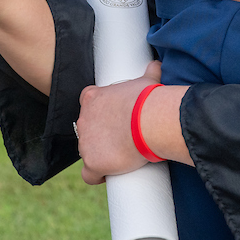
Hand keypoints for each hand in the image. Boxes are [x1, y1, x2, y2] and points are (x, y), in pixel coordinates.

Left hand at [77, 62, 163, 184]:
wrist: (149, 121)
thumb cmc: (148, 100)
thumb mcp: (146, 81)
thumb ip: (149, 72)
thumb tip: (156, 64)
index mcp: (92, 98)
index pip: (88, 104)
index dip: (100, 113)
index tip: (114, 119)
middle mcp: (83, 120)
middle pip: (88, 130)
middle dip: (102, 134)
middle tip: (123, 137)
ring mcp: (85, 143)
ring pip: (88, 151)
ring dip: (101, 154)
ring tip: (122, 156)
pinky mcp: (92, 163)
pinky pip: (89, 175)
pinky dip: (97, 176)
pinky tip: (109, 175)